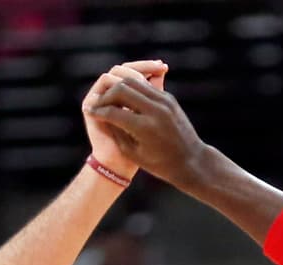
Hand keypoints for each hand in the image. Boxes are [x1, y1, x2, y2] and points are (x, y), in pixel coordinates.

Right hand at [86, 75, 206, 188]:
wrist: (191, 160)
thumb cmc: (159, 164)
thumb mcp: (133, 153)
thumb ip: (117, 131)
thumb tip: (102, 111)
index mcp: (144, 128)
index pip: (113, 111)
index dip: (99, 111)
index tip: (91, 113)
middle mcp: (155, 111)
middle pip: (122, 89)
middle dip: (107, 95)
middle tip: (100, 103)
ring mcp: (164, 102)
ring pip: (132, 81)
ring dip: (118, 87)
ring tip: (111, 98)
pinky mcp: (169, 98)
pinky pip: (145, 85)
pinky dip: (132, 88)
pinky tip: (126, 97)